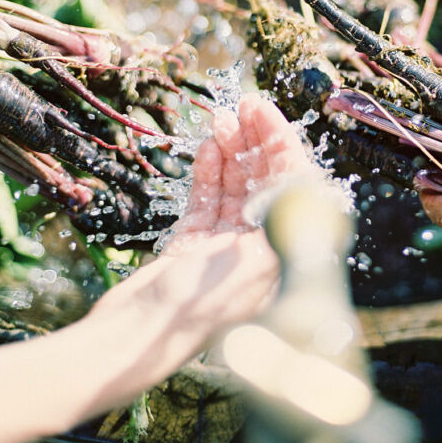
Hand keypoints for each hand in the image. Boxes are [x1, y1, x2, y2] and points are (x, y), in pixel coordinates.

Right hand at [91, 93, 310, 339]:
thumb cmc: (194, 311)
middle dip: (258, 142)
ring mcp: (224, 247)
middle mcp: (258, 251)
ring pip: (236, 187)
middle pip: (266, 184)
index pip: (292, 189)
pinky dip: (209, 171)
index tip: (264, 113)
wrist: (134, 337)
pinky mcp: (193, 246)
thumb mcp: (251, 268)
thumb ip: (281, 226)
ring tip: (222, 118)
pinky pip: (207, 199)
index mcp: (281, 259)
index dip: (281, 147)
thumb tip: (307, 186)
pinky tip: (209, 145)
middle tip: (245, 104)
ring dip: (232, 150)